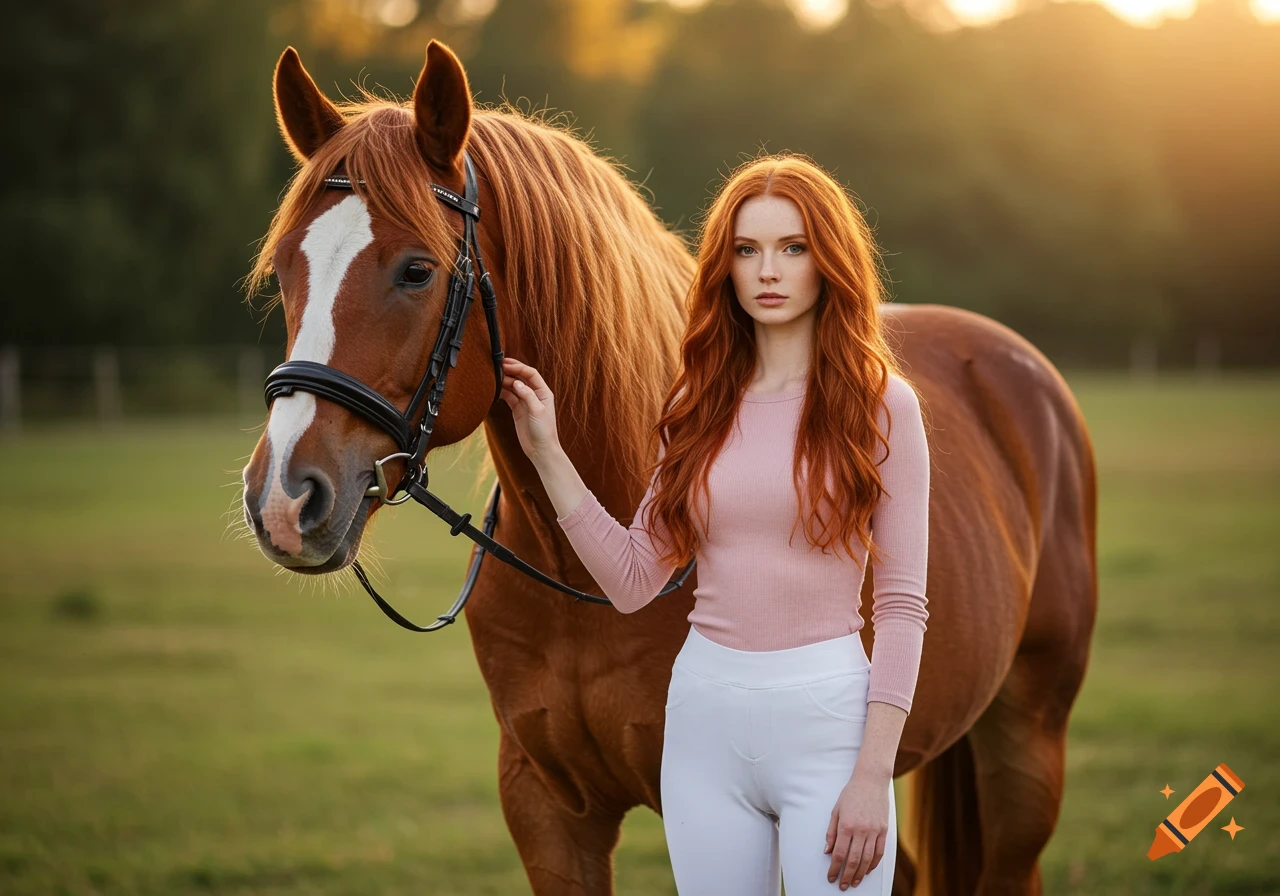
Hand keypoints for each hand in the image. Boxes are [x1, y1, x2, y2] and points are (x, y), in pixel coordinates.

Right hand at [499, 357, 561, 463]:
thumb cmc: (544, 431)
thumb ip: (528, 395)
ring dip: (504, 380)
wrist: (540, 449)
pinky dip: (502, 392)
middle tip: (497, 365)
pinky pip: (509, 397)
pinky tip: (494, 389)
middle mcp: (535, 395)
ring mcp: (525, 402)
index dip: (519, 367)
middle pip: (521, 378)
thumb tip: (516, 382)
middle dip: (510, 370)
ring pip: (513, 386)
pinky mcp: (518, 410)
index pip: (531, 374)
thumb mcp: (537, 411)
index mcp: (543, 392)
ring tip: (493, 376)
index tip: (506, 364)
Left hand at [824, 770, 889, 889]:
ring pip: (867, 859)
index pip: (839, 854)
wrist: (871, 781)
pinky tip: (867, 871)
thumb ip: (831, 832)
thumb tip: (827, 852)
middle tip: (842, 886)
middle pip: (853, 860)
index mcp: (846, 825)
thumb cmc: (851, 794)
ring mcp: (874, 831)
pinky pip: (879, 852)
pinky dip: (873, 864)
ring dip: (859, 874)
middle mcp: (860, 830)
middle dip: (846, 875)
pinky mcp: (884, 830)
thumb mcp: (835, 810)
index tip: (831, 877)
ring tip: (854, 882)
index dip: (834, 868)